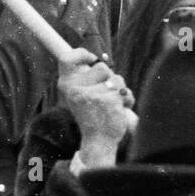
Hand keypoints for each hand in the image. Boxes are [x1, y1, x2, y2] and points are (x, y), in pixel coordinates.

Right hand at [58, 48, 132, 166]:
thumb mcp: (82, 95)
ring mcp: (92, 95)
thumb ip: (88, 77)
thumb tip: (102, 59)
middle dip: (110, 78)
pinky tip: (120, 110)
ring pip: (117, 79)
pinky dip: (127, 99)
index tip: (92, 59)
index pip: (67, 58)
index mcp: (66, 86)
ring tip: (113, 104)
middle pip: (102, 67)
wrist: (98, 141)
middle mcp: (75, 89)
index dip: (81, 53)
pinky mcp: (108, 100)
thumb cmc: (92, 115)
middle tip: (105, 94)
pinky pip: (125, 91)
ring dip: (120, 90)